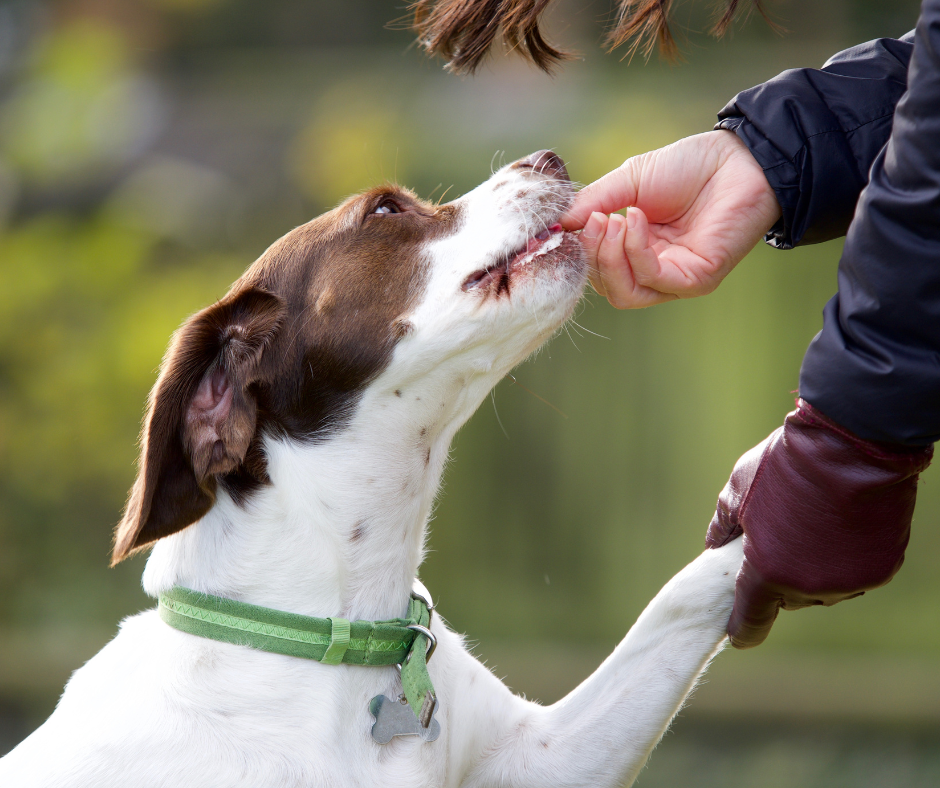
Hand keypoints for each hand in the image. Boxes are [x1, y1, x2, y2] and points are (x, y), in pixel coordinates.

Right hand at [562, 131, 780, 307]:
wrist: (738, 158)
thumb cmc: (689, 167)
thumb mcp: (628, 181)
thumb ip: (594, 203)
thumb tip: (558, 224)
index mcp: (637, 250)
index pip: (597, 269)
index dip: (579, 251)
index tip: (568, 222)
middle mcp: (655, 271)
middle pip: (607, 287)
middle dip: (592, 254)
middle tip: (592, 220)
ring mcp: (675, 279)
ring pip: (624, 293)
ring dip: (610, 257)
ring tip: (613, 220)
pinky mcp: (696, 280)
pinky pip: (652, 279)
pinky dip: (636, 251)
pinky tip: (635, 218)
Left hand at [706, 399, 932, 648]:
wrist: (851, 444)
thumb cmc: (786, 466)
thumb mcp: (737, 490)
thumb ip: (722, 526)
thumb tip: (712, 545)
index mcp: (768, 573)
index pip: (751, 620)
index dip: (742, 627)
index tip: (737, 633)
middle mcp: (810, 587)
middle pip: (787, 598)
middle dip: (777, 576)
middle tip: (775, 541)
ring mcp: (848, 582)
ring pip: (822, 588)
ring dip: (812, 569)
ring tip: (808, 526)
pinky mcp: (880, 571)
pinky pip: (853, 575)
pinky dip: (844, 559)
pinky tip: (839, 527)